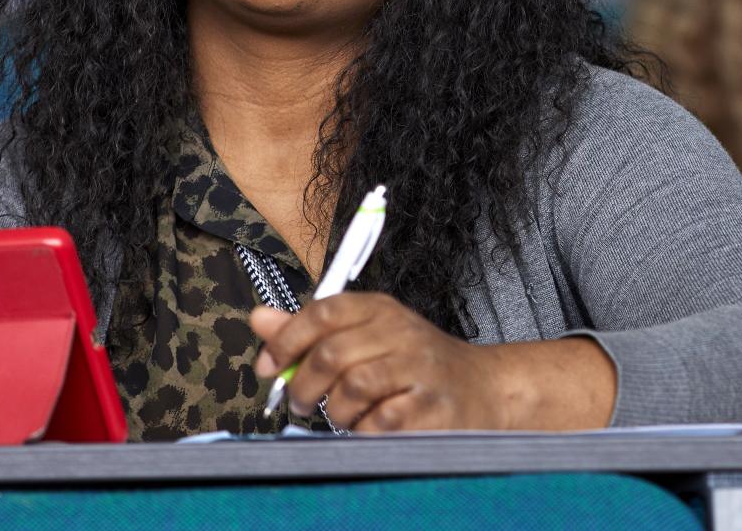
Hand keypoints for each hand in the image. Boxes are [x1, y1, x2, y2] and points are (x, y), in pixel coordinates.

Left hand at [253, 293, 611, 432]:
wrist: (484, 390)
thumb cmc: (415, 366)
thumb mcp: (366, 337)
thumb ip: (311, 330)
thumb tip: (257, 319)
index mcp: (381, 309)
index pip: (323, 311)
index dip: (287, 339)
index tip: (268, 366)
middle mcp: (402, 332)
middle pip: (331, 354)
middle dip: (303, 387)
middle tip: (298, 404)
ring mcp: (419, 368)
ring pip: (351, 389)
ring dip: (336, 412)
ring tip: (342, 417)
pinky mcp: (432, 407)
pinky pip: (378, 423)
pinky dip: (364, 432)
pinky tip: (370, 428)